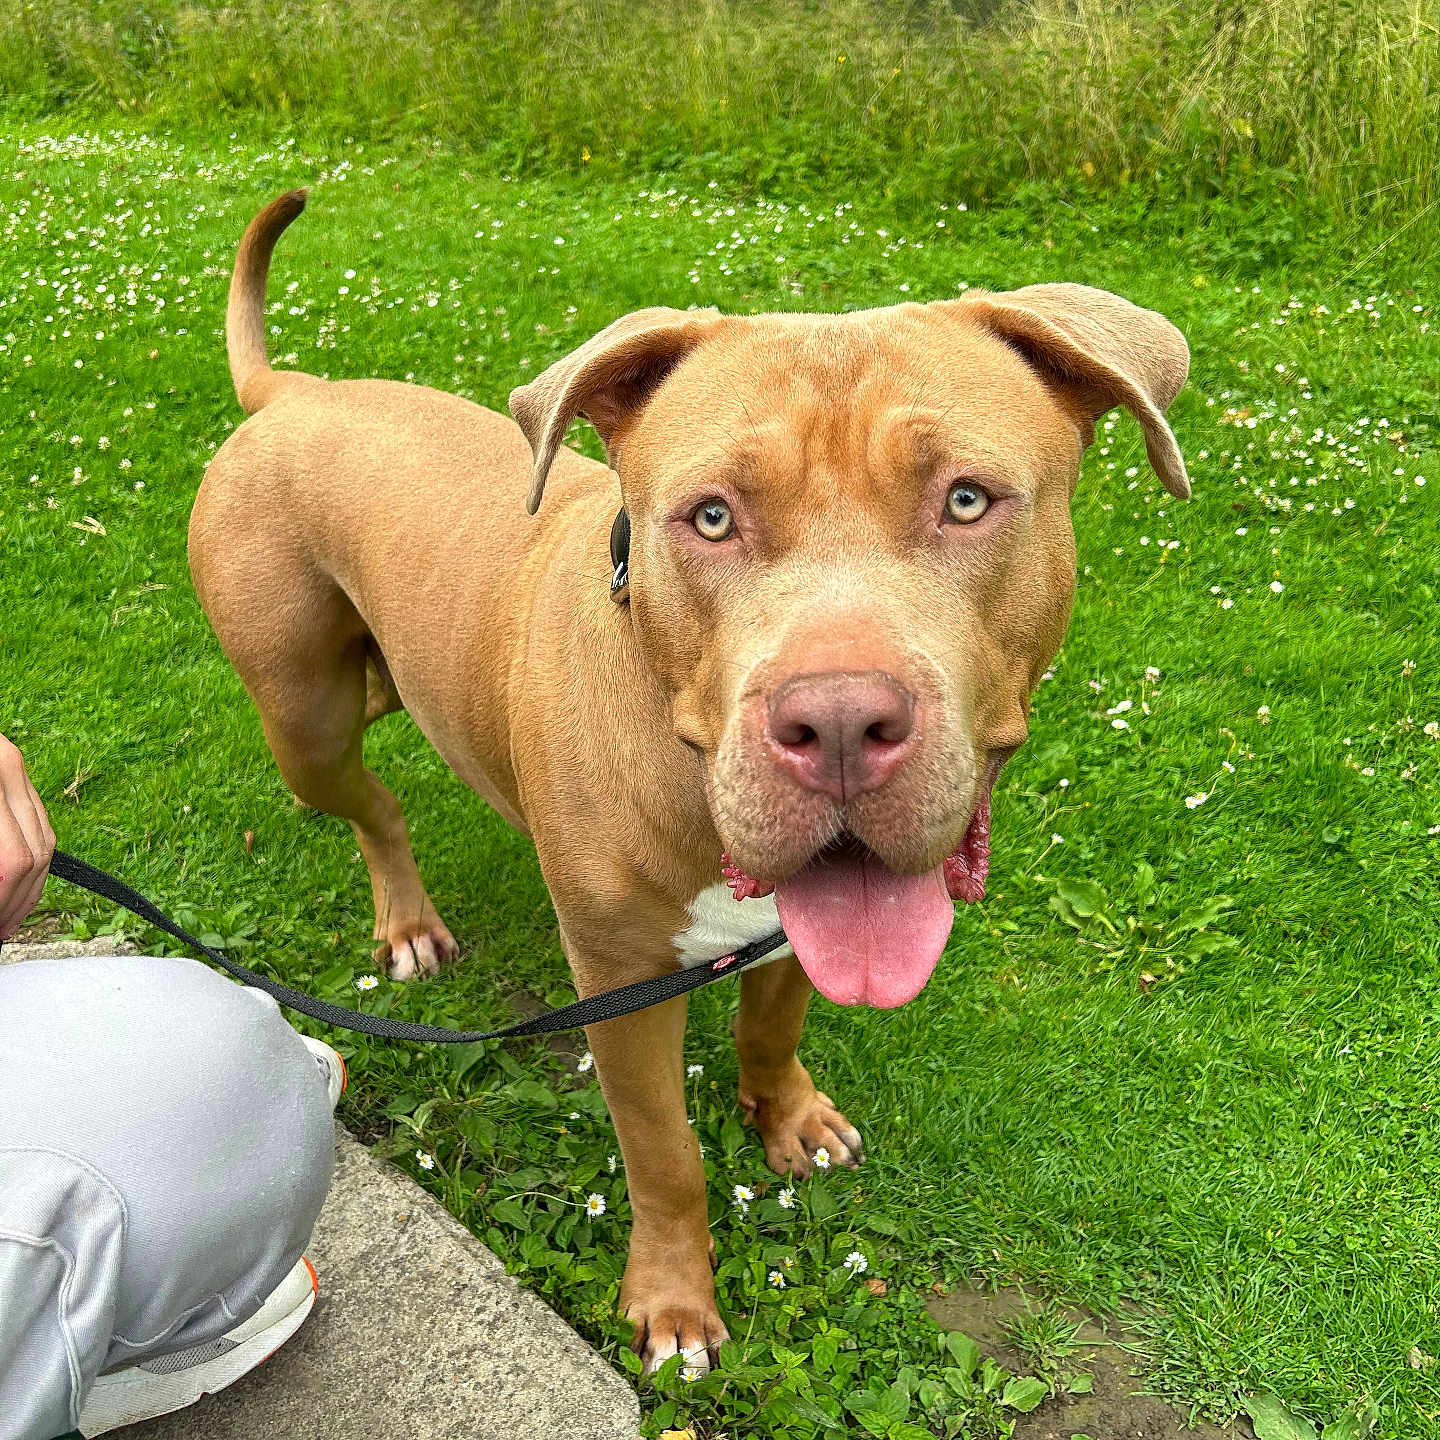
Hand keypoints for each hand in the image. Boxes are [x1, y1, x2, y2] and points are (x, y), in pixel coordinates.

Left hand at [0, 734, 54, 939]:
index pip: (12, 860)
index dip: (3, 900)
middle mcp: (7, 771)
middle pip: (36, 852)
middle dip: (18, 900)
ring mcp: (13, 767)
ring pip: (45, 838)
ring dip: (30, 884)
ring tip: (7, 914)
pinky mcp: (10, 767)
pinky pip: (36, 820)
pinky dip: (30, 856)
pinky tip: (13, 878)